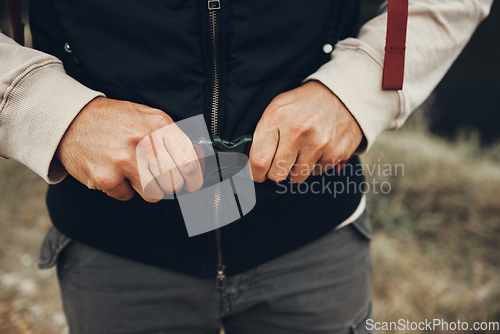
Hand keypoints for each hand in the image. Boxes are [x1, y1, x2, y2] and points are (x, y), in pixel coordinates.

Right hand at [56, 97, 202, 201]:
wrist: (71, 119)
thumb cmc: (114, 120)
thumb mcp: (148, 117)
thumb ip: (173, 137)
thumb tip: (197, 159)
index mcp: (158, 125)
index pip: (189, 162)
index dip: (194, 178)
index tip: (192, 183)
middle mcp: (143, 142)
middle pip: (173, 183)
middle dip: (169, 184)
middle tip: (158, 177)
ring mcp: (124, 161)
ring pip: (153, 194)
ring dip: (146, 188)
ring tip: (133, 171)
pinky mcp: (106, 178)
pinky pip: (126, 196)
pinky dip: (121, 188)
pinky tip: (114, 171)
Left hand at [249, 81, 363, 182]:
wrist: (341, 95)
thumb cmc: (305, 103)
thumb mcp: (278, 108)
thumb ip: (263, 134)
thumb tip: (252, 163)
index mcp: (277, 117)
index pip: (259, 159)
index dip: (256, 172)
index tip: (258, 174)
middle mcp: (297, 131)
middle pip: (276, 173)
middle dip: (276, 171)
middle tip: (280, 161)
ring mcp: (317, 143)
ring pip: (296, 177)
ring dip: (296, 169)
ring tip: (301, 151)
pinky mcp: (334, 153)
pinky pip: (315, 173)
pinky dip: (314, 165)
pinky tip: (316, 149)